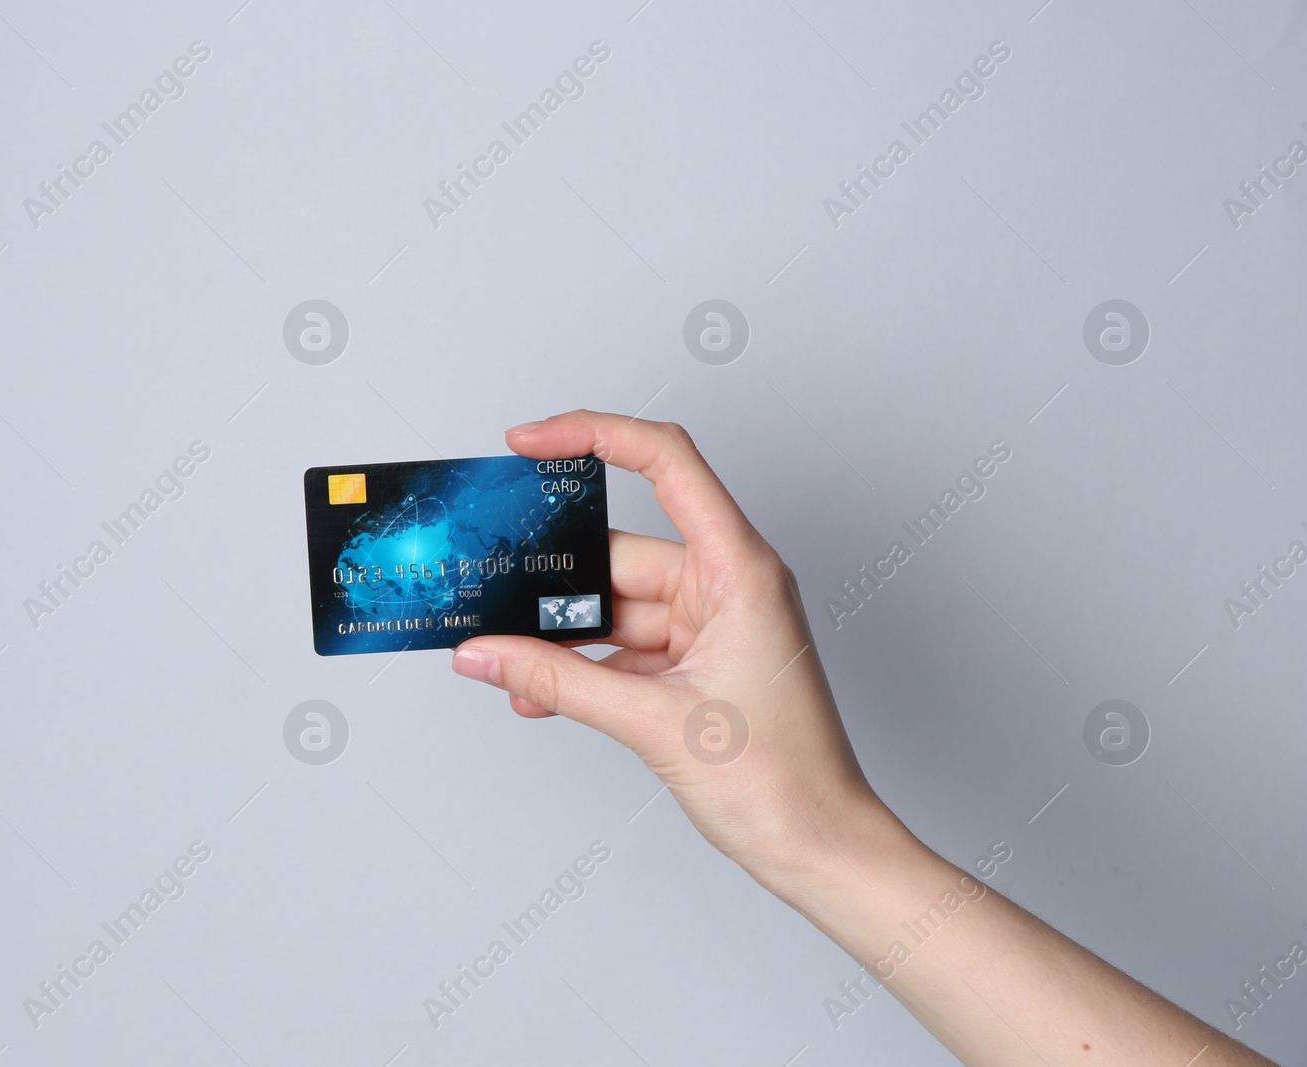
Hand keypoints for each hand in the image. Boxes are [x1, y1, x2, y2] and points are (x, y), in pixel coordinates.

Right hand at [451, 410, 897, 901]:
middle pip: (619, 552)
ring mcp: (713, 626)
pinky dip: (581, 668)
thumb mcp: (654, 721)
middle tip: (488, 584)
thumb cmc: (783, 781)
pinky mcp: (698, 666)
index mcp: (739, 569)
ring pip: (614, 607)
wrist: (821, 850)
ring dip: (560, 636)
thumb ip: (558, 682)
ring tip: (502, 657)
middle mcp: (728, 586)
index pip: (666, 462)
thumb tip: (485, 655)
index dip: (593, 434)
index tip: (529, 441)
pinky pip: (624, 648)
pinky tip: (534, 692)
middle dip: (551, 578)